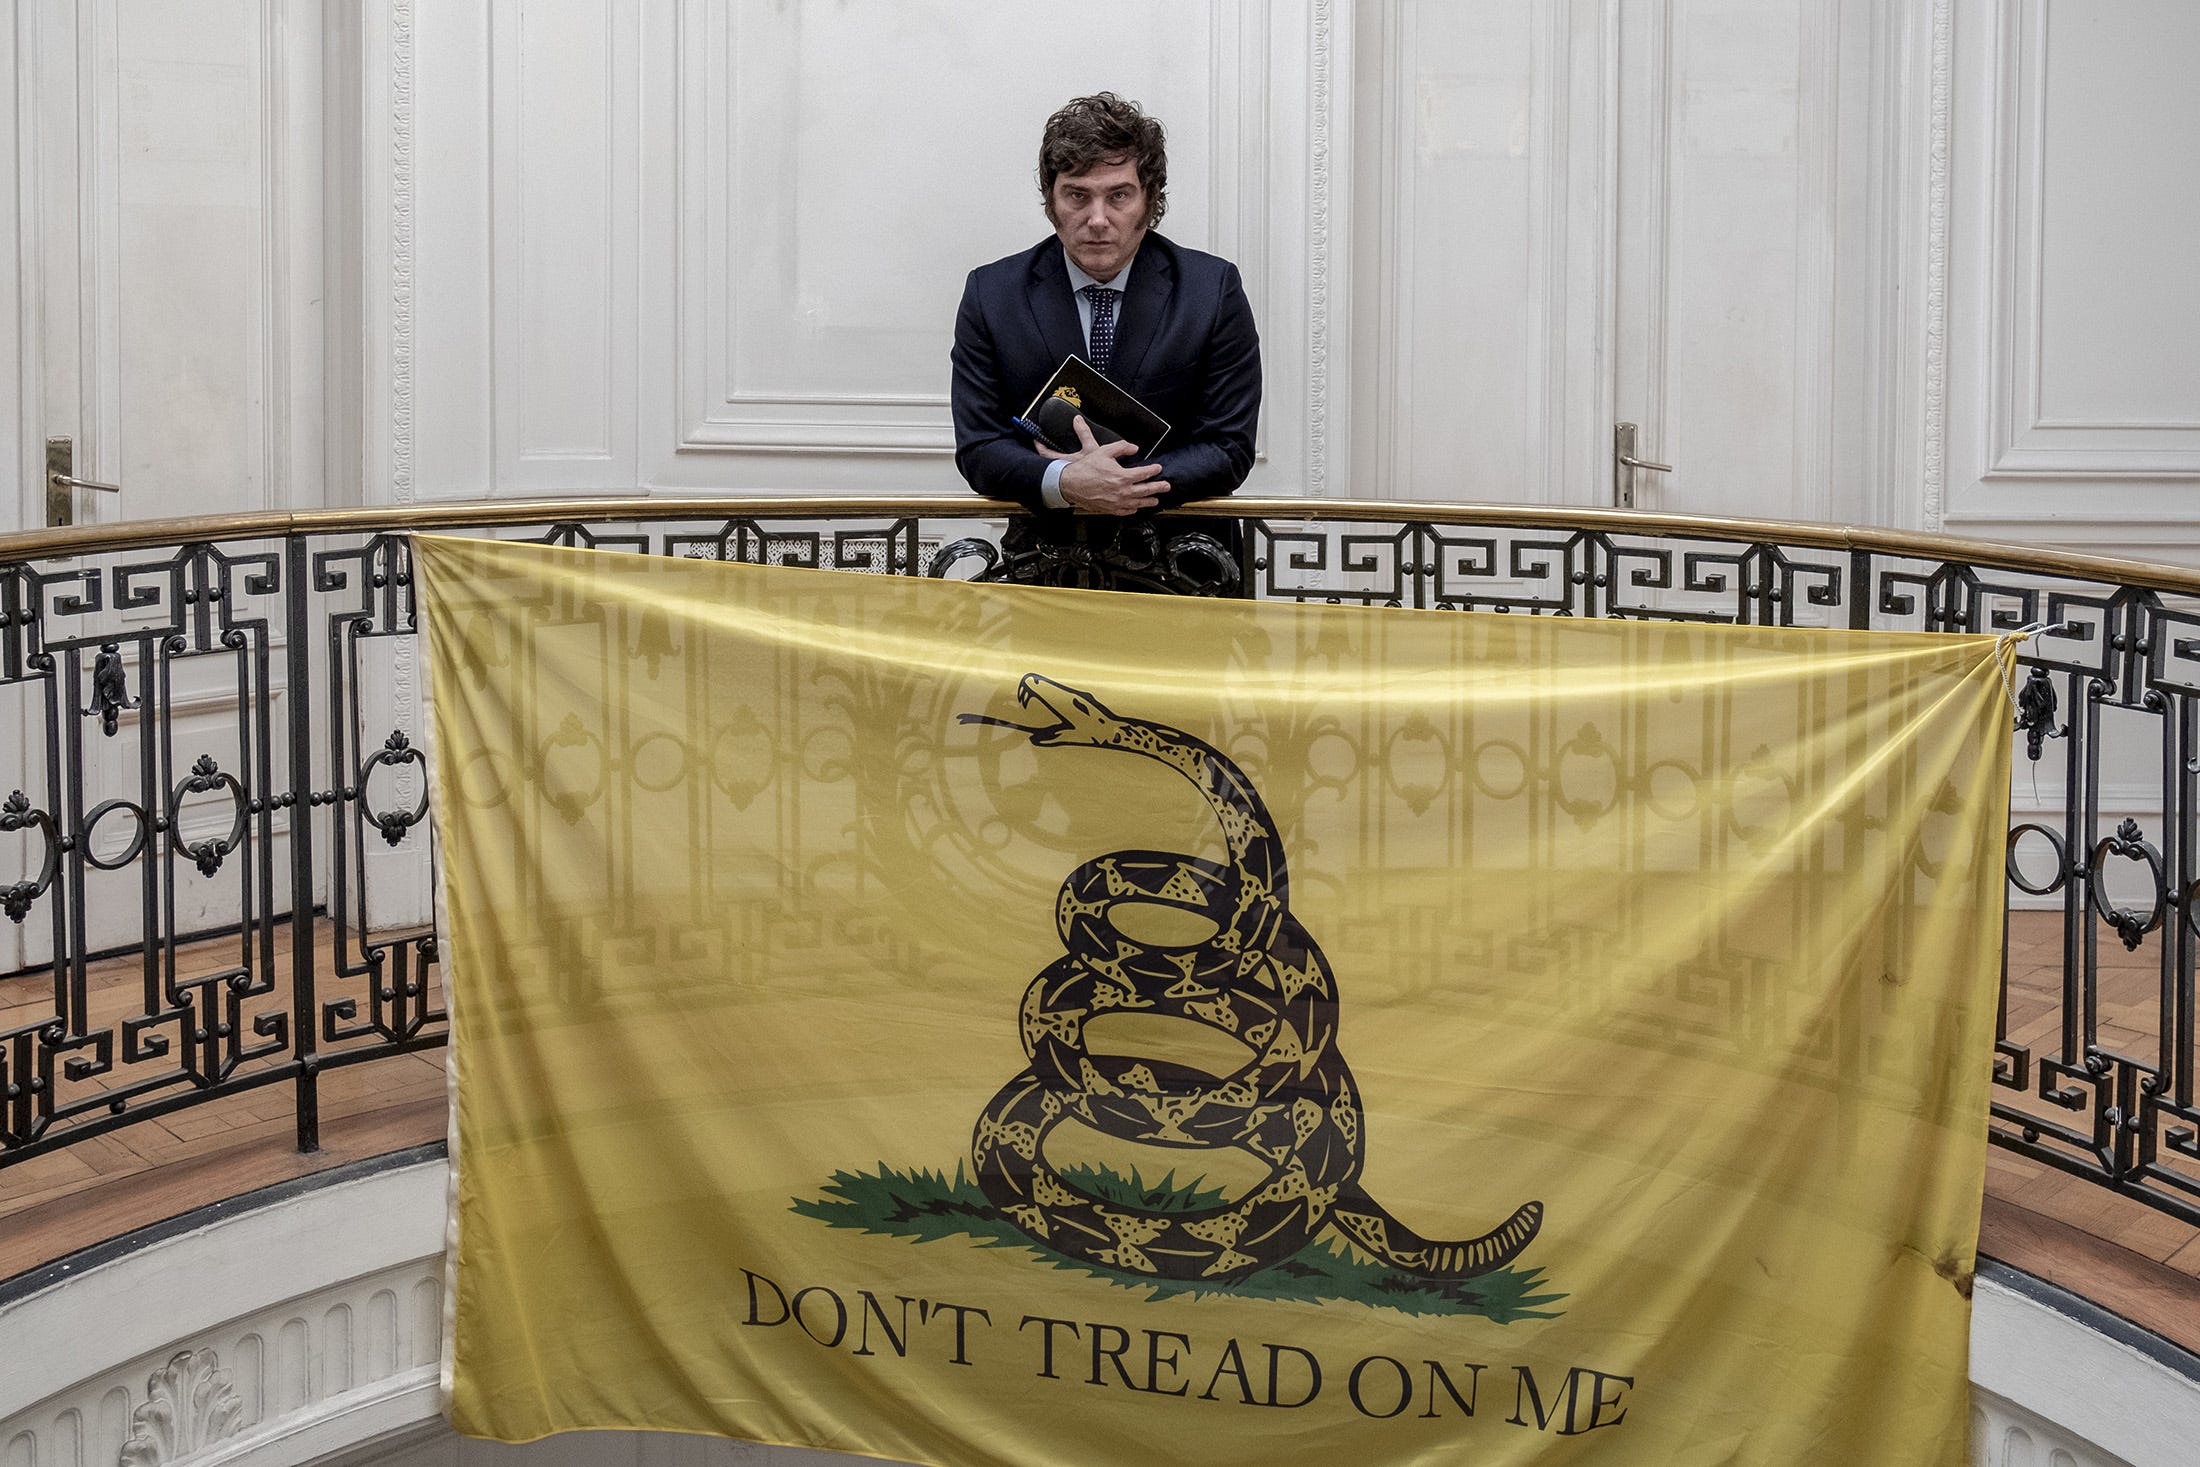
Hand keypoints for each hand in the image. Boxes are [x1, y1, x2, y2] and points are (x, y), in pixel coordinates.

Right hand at [1037, 415, 1169, 515]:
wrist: (1070, 484)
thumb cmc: (1085, 468)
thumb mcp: (1104, 451)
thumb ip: (1121, 447)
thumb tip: (1134, 448)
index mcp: (1122, 476)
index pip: (1144, 473)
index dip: (1153, 470)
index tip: (1158, 468)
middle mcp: (1122, 491)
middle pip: (1146, 490)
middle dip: (1158, 488)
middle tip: (1166, 486)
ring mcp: (1116, 502)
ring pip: (1138, 503)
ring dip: (1149, 501)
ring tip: (1156, 500)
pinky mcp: (1109, 509)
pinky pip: (1125, 511)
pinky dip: (1133, 510)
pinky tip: (1136, 508)